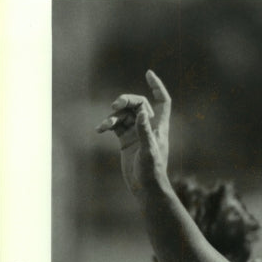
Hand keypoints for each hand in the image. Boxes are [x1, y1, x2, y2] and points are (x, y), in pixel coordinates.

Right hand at [96, 69, 170, 195]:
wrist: (145, 189)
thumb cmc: (151, 172)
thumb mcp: (148, 151)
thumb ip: (145, 132)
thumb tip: (141, 113)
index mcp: (159, 127)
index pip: (162, 101)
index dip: (157, 86)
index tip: (148, 73)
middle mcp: (148, 127)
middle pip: (138, 103)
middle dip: (126, 100)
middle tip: (116, 106)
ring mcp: (136, 133)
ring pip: (124, 114)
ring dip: (113, 116)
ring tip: (105, 126)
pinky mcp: (125, 140)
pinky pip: (115, 125)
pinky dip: (107, 124)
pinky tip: (99, 130)